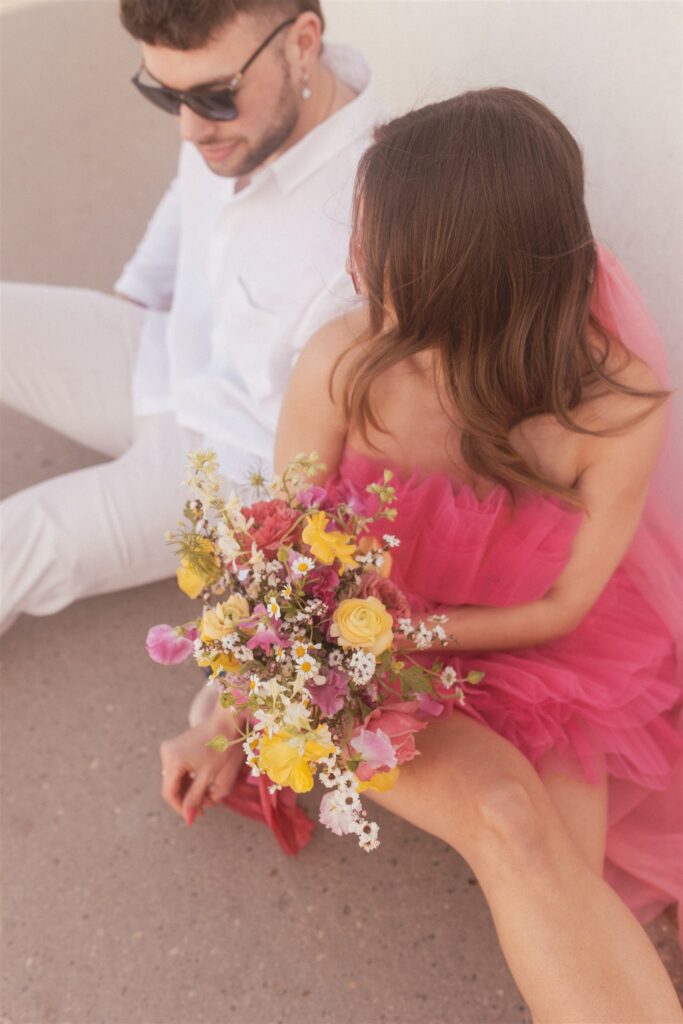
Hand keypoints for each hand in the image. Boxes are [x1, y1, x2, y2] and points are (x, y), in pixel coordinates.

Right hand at [159, 705, 243, 824]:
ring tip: (205, 797)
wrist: (226, 720)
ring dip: (189, 789)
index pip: (170, 793)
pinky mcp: (176, 746)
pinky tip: (201, 784)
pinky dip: (189, 778)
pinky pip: (179, 769)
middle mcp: (166, 753)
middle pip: (172, 785)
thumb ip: (196, 797)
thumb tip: (188, 818)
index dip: (182, 808)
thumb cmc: (221, 746)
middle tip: (203, 809)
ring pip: (176, 778)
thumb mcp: (209, 775)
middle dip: (187, 798)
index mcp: (172, 760)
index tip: (195, 816)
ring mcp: (170, 748)